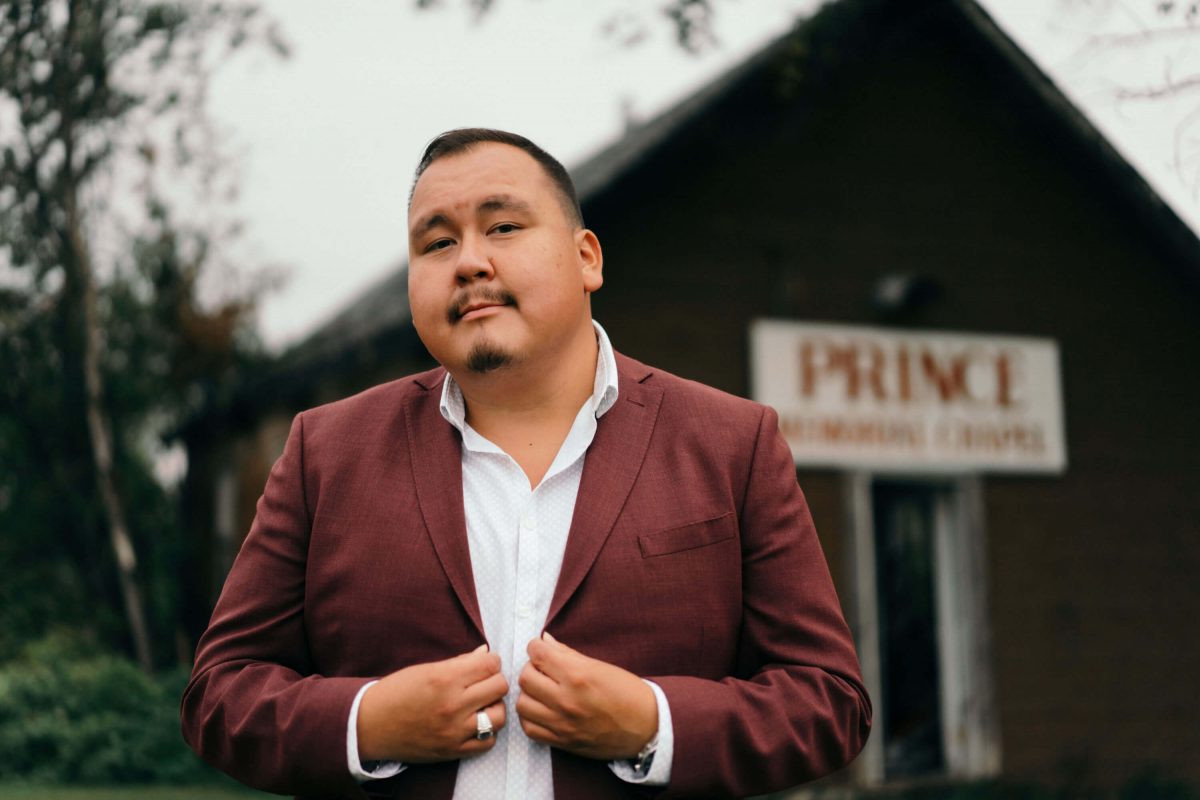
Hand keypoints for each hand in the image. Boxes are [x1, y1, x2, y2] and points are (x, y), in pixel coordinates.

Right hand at [357, 644, 507, 761]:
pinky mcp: (453, 750)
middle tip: (482, 682)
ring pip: (499, 716)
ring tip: (481, 704)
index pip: (491, 664)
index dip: (491, 661)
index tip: (484, 664)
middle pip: (499, 687)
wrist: (371, 725)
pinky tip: (475, 723)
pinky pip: (488, 742)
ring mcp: (454, 730)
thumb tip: (485, 653)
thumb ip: (459, 662)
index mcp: (444, 679)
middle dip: (494, 680)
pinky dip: (487, 732)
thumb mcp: (426, 669)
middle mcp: (452, 705)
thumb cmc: (397, 692)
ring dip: (494, 707)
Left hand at [516, 632, 656, 760]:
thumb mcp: (600, 666)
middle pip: (525, 678)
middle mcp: (567, 700)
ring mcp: (563, 724)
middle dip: (531, 668)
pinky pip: (529, 729)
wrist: (647, 727)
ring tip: (542, 691)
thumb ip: (568, 654)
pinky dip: (531, 717)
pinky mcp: (562, 742)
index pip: (537, 654)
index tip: (541, 649)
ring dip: (529, 694)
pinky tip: (542, 710)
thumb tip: (545, 640)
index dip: (536, 647)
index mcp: (578, 676)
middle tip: (543, 669)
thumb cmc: (627, 693)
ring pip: (522, 704)